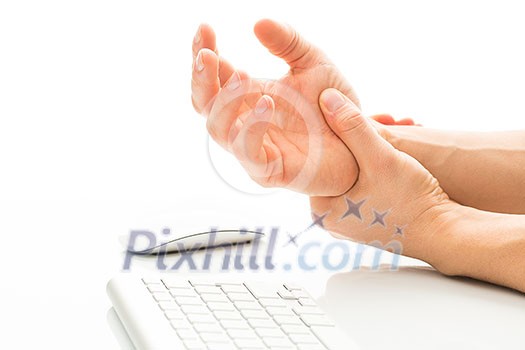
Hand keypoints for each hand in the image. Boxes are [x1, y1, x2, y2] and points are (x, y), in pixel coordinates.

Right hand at [191, 19, 361, 195]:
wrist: (358, 142)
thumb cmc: (331, 106)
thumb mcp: (313, 64)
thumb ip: (288, 43)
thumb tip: (259, 23)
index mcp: (248, 96)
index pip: (213, 77)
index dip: (203, 54)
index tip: (205, 28)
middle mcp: (243, 122)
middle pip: (204, 104)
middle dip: (201, 78)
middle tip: (207, 54)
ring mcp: (252, 148)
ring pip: (218, 129)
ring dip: (225, 102)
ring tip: (243, 76)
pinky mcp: (267, 171)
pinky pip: (247, 152)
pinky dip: (251, 128)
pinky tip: (266, 104)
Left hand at [310, 89, 452, 264]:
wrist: (445, 234)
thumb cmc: (412, 201)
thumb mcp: (380, 158)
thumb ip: (353, 127)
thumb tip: (325, 98)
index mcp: (321, 210)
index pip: (319, 160)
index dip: (338, 132)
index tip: (359, 116)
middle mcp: (329, 219)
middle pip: (338, 166)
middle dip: (360, 139)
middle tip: (385, 120)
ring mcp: (347, 222)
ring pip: (354, 174)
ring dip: (372, 151)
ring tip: (396, 130)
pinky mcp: (365, 221)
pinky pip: (364, 185)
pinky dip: (377, 168)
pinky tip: (396, 154)